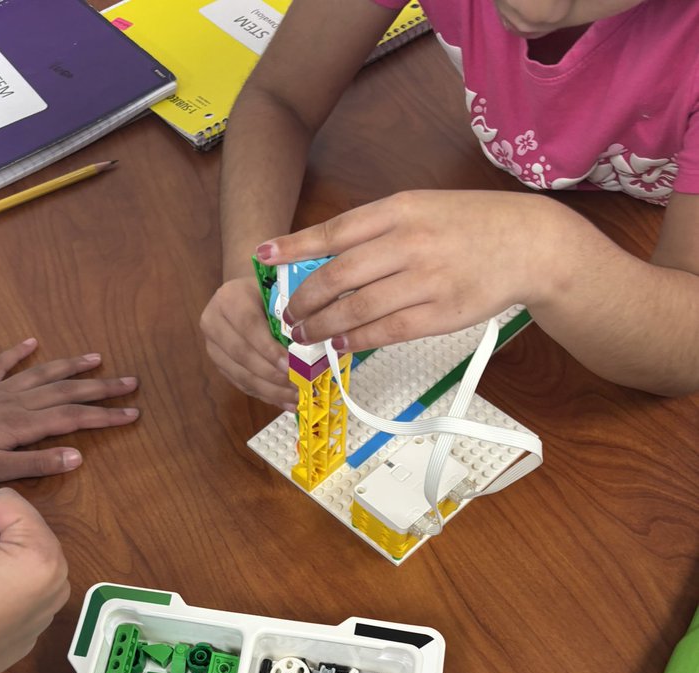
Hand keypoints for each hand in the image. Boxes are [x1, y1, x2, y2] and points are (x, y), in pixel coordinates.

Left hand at [0, 338, 138, 486]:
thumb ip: (37, 463)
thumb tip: (77, 457)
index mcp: (23, 424)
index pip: (74, 418)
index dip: (106, 416)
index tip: (132, 413)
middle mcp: (16, 401)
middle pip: (66, 391)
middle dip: (101, 387)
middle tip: (131, 382)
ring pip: (42, 373)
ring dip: (71, 365)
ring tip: (97, 357)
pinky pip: (2, 363)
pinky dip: (19, 351)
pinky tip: (33, 341)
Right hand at [200, 276, 296, 409]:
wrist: (244, 297)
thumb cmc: (266, 294)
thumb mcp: (277, 294)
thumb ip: (286, 317)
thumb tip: (310, 350)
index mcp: (228, 299)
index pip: (249, 327)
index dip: (269, 350)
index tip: (291, 367)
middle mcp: (213, 323)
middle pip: (243, 355)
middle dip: (273, 375)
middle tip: (298, 387)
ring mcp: (213, 347)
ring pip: (241, 375)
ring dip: (271, 391)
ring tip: (296, 399)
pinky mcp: (219, 365)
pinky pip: (242, 385)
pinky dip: (266, 395)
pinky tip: (286, 401)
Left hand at [256, 190, 562, 351]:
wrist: (528, 243)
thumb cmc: (469, 226)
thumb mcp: (421, 209)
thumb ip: (376, 231)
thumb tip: (325, 258)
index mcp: (400, 209)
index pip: (334, 231)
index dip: (294, 247)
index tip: (263, 258)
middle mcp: (409, 242)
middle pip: (338, 275)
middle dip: (304, 299)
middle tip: (287, 315)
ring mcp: (426, 279)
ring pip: (357, 308)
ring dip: (323, 325)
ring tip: (305, 335)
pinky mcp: (440, 313)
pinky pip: (386, 331)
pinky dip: (356, 340)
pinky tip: (340, 343)